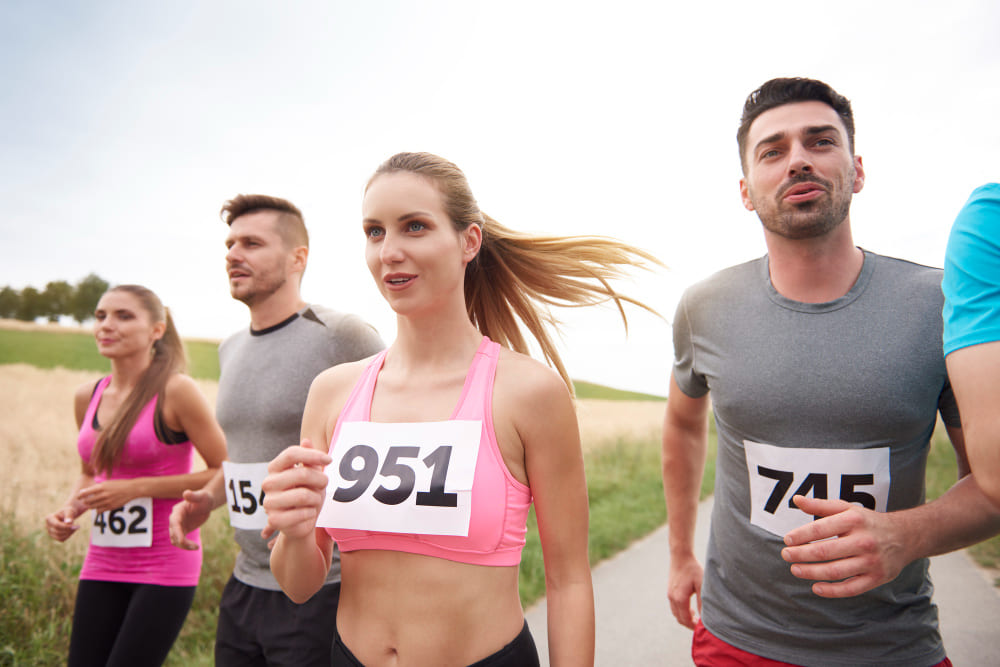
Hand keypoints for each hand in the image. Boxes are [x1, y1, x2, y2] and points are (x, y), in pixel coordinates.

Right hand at [45, 505, 83, 541]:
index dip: (66, 526)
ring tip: (75, 527)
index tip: (76, 525)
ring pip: (59, 537)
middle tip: (77, 526)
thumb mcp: (69, 511)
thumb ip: (69, 515)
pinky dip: (68, 536)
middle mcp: (47, 526)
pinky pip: (61, 539)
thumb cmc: (68, 512)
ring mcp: (50, 532)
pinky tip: (72, 530)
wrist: (67, 514)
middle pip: (58, 532)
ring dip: (69, 533)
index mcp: (49, 518)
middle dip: (69, 530)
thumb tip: (68, 522)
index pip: (56, 525)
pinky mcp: (54, 536)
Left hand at [76, 479, 135, 514]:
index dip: (80, 495)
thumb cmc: (119, 484)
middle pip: (88, 501)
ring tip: (90, 504)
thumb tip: (85, 492)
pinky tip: (98, 507)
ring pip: (92, 507)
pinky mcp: (111, 507)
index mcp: (102, 487)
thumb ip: (97, 487)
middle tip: (84, 501)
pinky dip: (97, 509)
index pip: (86, 492)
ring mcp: (107, 501)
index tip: (78, 496)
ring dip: (90, 506)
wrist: (131, 489)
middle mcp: (103, 494)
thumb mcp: (107, 483)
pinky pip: (99, 511)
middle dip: (84, 501)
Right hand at [169, 489, 214, 549]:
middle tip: (195, 547)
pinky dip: (186, 546)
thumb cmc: (204, 498)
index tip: (182, 541)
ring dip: (183, 546)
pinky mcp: (183, 530)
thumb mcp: (201, 496)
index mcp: (178, 511)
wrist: (206, 503)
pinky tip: (196, 547)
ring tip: (196, 547)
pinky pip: (181, 541)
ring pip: (175, 539)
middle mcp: (175, 519)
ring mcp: (178, 526)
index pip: (174, 523)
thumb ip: (193, 496)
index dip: (177, 532)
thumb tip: (186, 493)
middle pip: (173, 533)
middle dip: (182, 541)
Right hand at [261, 439, 331, 542]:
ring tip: (315, 501)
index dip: (313, 455)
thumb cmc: (307, 494)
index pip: (291, 453)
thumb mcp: (311, 475)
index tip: (329, 460)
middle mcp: (268, 483)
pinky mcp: (274, 520)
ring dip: (317, 499)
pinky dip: (312, 514)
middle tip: (324, 485)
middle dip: (320, 480)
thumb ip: (309, 459)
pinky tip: (308, 514)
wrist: (301, 522)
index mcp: (275, 468)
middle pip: (301, 473)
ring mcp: (269, 502)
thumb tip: (307, 440)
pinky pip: (303, 513)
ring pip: (304, 495)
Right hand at [667, 553, 703, 628]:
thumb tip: (705, 617)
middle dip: (689, 624)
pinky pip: (674, 607)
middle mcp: (672, 598)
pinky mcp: (669, 591)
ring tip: (696, 616)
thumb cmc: (693, 569)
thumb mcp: (702, 585)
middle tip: (700, 624)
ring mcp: (669, 595)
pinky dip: (681, 611)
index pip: (686, 619)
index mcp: (680, 598)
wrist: (680, 556)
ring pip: (675, 613)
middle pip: (679, 618)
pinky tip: (690, 607)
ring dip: (685, 618)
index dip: (694, 626)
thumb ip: (702, 602)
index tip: (702, 627)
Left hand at [781, 495, 906, 597]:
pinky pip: (851, 588)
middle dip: (801, 555)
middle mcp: (864, 541)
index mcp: (854, 520)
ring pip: (835, 571)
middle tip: (785, 555)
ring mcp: (871, 561)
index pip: (821, 528)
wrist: (904, 537)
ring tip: (795, 570)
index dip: (801, 535)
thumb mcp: (846, 508)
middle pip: (825, 551)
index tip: (787, 540)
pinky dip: (832, 591)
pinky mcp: (877, 578)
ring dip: (812, 572)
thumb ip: (820, 505)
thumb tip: (796, 500)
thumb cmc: (867, 522)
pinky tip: (815, 587)